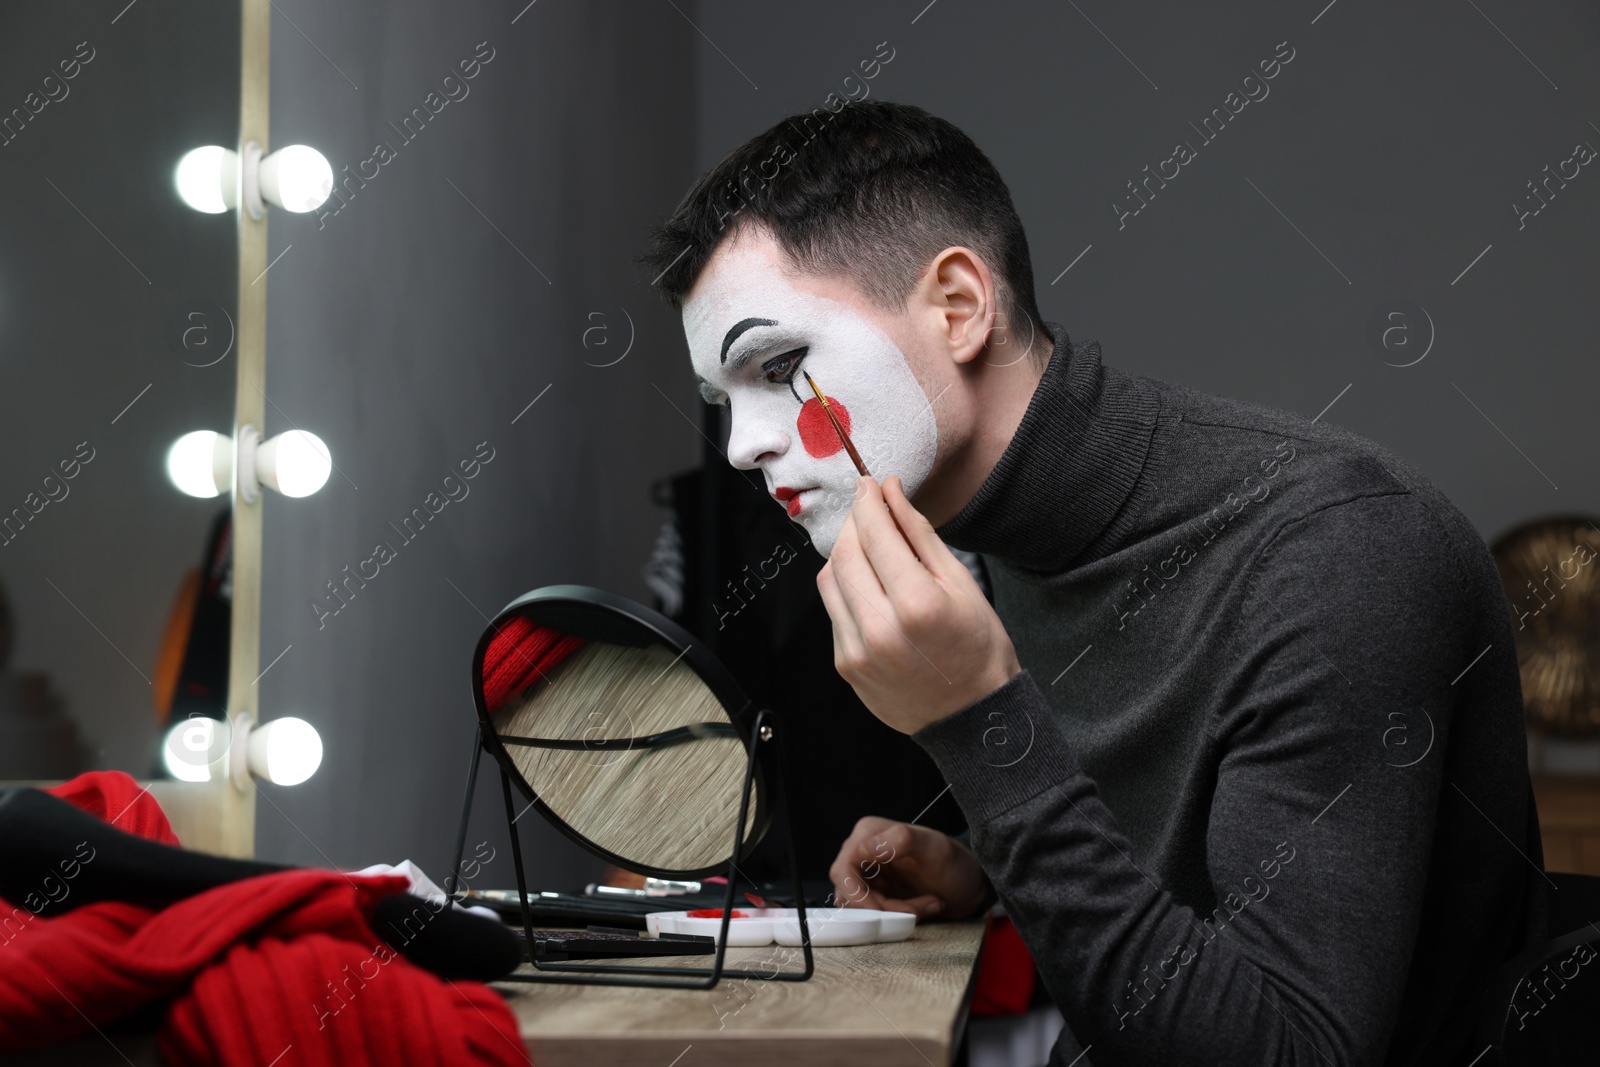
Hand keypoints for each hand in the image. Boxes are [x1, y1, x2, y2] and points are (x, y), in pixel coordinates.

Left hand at [816, 475, 1020, 733]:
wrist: (972, 717)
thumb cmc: (978, 648)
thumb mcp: (961, 583)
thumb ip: (919, 534)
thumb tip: (890, 492)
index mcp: (916, 604)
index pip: (874, 534)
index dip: (867, 501)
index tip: (868, 483)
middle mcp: (879, 629)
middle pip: (844, 553)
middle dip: (853, 523)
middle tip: (869, 509)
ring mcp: (856, 651)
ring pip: (829, 580)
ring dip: (844, 554)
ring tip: (870, 548)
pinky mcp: (845, 665)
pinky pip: (833, 611)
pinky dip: (847, 589)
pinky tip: (871, 588)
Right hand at [828, 817, 986, 920]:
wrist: (968, 885)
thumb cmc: (955, 864)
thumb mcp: (936, 849)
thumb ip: (903, 840)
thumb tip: (867, 845)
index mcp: (869, 833)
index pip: (843, 870)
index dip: (859, 897)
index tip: (884, 913)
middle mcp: (861, 851)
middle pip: (849, 893)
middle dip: (882, 908)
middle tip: (916, 910)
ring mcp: (866, 874)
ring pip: (859, 907)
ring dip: (892, 914)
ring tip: (923, 906)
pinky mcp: (873, 893)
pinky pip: (871, 914)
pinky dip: (894, 918)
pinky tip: (918, 909)